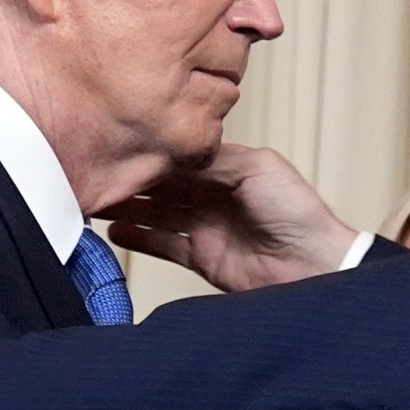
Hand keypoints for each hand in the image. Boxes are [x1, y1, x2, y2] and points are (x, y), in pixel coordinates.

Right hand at [104, 144, 358, 290]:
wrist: (312, 266)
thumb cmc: (297, 213)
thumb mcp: (256, 168)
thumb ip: (212, 159)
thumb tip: (173, 152)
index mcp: (229, 168)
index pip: (180, 156)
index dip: (152, 151)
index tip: (121, 143)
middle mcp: (215, 196)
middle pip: (163, 184)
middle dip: (133, 177)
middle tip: (98, 171)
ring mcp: (208, 227)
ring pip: (158, 213)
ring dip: (128, 207)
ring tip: (97, 200)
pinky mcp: (204, 257)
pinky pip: (165, 245)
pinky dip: (140, 239)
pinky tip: (115, 231)